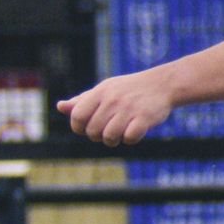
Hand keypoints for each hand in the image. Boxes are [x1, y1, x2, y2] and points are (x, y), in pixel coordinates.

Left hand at [60, 71, 177, 144]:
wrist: (163, 83)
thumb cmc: (127, 89)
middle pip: (92, 131)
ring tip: (119, 133)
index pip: (77, 117)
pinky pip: (130, 138)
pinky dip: (130, 139)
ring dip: (113, 140)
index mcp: (99, 93)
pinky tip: (134, 131)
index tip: (87, 129)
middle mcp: (112, 100)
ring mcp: (129, 108)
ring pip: (109, 137)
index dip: (78, 128)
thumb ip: (82, 101)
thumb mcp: (104, 90)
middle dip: (97, 136)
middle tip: (107, 130)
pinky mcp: (145, 117)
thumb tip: (61, 107)